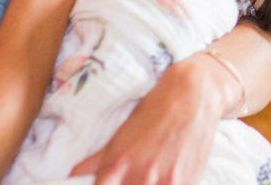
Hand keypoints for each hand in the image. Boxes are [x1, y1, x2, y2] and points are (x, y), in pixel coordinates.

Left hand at [69, 53, 237, 184]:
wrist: (195, 94)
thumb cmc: (157, 109)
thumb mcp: (123, 132)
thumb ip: (97, 159)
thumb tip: (75, 174)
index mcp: (117, 164)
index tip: (107, 182)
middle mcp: (140, 177)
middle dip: (129, 184)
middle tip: (135, 173)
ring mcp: (166, 182)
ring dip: (150, 184)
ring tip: (152, 173)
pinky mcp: (188, 183)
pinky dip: (168, 184)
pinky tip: (169, 173)